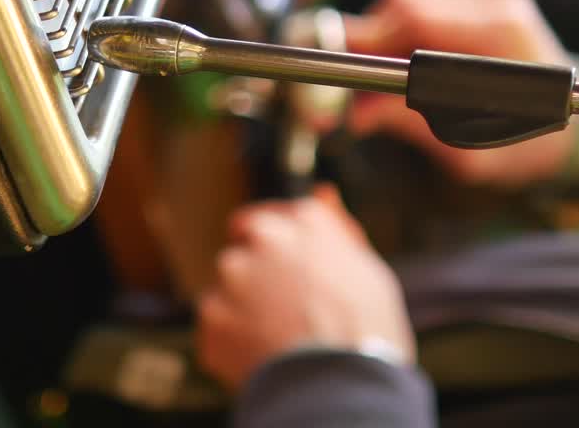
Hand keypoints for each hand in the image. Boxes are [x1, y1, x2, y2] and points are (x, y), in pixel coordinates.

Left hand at [196, 185, 414, 389]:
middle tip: (278, 300)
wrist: (341, 383)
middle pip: (246, 240)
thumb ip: (336, 230)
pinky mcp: (211, 315)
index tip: (291, 266)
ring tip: (276, 338)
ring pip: (228, 283)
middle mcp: (265, 237)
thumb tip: (322, 195)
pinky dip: (231, 340)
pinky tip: (262, 356)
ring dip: (241, 303)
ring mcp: (233, 276)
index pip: (279, 216)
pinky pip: (216, 325)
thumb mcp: (365, 269)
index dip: (285, 244)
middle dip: (256, 264)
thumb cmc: (367, 328)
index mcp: (305, 221)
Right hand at [343, 0, 575, 188]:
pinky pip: (424, 6)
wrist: (576, 128)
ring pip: (408, 1)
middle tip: (348, 84)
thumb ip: (411, 124)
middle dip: (367, 41)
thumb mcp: (469, 153)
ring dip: (382, 37)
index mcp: (502, 36)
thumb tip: (355, 112)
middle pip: (405, 3)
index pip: (415, 18)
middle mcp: (498, 3)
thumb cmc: (527, 148)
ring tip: (377, 81)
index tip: (336, 70)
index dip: (367, 40)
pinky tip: (404, 65)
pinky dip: (403, 33)